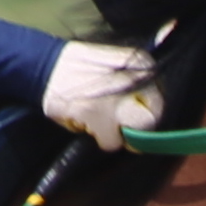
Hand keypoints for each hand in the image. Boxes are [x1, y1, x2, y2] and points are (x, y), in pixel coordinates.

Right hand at [42, 39, 162, 147]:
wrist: (45, 66)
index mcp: (144, 64)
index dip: (145, 114)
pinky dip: (99, 137)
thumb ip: (138, 83)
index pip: (160, 102)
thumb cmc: (83, 67)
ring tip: (96, 118)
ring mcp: (116, 98)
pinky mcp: (97, 115)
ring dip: (113, 133)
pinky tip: (86, 121)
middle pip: (150, 121)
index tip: (130, 115)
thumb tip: (152, 113)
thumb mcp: (118, 64)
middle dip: (134, 128)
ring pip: (130, 136)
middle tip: (116, 123)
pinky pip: (110, 142)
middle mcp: (136, 79)